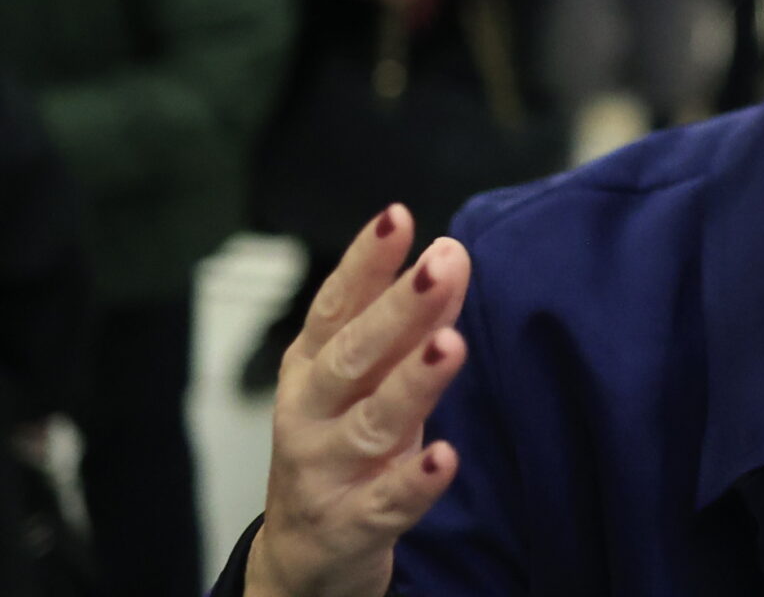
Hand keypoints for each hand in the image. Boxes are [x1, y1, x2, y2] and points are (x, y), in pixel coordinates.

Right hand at [246, 206, 469, 596]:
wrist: (305, 554)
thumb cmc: (345, 443)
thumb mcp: (368, 380)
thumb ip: (406, 324)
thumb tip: (448, 255)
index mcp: (313, 366)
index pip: (338, 305)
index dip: (365, 262)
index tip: (397, 216)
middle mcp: (310, 412)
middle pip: (354, 355)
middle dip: (398, 309)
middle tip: (442, 264)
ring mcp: (326, 470)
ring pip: (371, 422)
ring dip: (413, 382)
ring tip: (449, 344)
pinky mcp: (351, 524)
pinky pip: (387, 503)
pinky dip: (415, 482)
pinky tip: (445, 457)